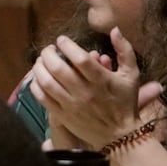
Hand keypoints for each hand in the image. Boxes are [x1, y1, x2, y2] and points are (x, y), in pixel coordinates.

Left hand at [28, 27, 161, 147]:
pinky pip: (42, 98)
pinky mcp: (62, 115)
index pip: (80, 58)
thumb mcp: (131, 75)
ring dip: (39, 68)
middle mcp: (84, 92)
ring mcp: (71, 104)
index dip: (67, 45)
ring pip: (46, 82)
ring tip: (40, 61)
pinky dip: (35, 85)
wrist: (120, 135)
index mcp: (101, 80)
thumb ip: (124, 50)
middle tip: (48, 49)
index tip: (62, 40)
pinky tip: (37, 77)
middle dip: (48, 54)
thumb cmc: (125, 102)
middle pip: (58, 68)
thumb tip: (115, 30)